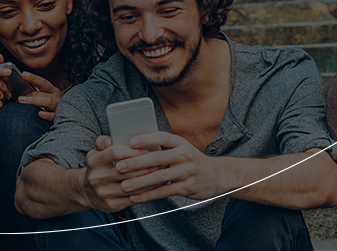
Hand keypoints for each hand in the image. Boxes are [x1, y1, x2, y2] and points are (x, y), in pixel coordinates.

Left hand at [16, 72, 63, 120]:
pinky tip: (40, 114)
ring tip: (22, 100)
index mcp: (53, 91)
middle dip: (31, 93)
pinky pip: (54, 116)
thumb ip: (38, 95)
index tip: (23, 74)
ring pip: (48, 102)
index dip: (33, 78)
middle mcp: (57, 97)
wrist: (73, 116)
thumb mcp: (49, 98)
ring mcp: (59, 106)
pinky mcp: (59, 117)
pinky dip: (47, 115)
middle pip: (44, 92)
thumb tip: (20, 94)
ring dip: (34, 100)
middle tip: (19, 96)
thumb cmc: (56, 107)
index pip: (42, 82)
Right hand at [81, 136, 159, 212]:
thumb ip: (102, 142)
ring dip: (150, 179)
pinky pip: (134, 198)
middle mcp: (97, 178)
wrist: (86, 192)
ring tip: (162, 172)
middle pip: (126, 170)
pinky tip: (156, 185)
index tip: (147, 150)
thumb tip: (110, 139)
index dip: (132, 150)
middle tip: (161, 161)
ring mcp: (104, 193)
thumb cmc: (98, 167)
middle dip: (147, 165)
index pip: (115, 152)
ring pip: (132, 185)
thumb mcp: (96, 152)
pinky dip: (147, 191)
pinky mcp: (111, 205)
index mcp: (94, 161)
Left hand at [113, 132, 228, 202]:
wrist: (216, 176)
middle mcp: (185, 155)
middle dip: (136, 163)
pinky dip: (148, 195)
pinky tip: (135, 197)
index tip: (131, 142)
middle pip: (157, 158)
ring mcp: (187, 172)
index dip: (147, 138)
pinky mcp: (187, 187)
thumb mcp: (182, 149)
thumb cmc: (192, 161)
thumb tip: (134, 147)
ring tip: (124, 185)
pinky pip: (164, 191)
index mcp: (181, 143)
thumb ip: (163, 148)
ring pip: (159, 177)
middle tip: (120, 166)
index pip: (163, 137)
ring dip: (139, 182)